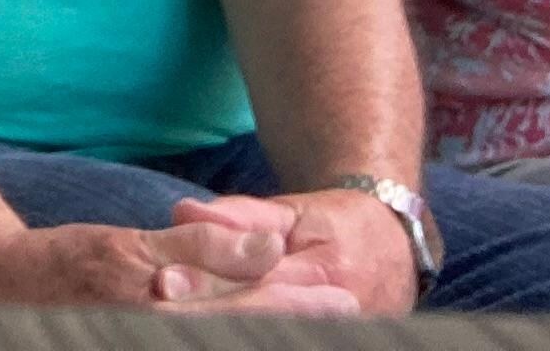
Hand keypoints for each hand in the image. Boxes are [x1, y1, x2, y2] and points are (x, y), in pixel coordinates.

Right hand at [0, 214, 358, 314]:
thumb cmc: (65, 264)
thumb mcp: (132, 247)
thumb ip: (203, 249)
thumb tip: (268, 245)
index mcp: (165, 314)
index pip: (249, 315)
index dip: (298, 308)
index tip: (343, 299)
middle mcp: (161, 337)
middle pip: (244, 337)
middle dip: (296, 327)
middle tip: (349, 313)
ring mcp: (149, 344)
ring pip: (225, 342)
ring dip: (270, 333)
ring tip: (319, 325)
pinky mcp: (139, 346)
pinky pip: (197, 343)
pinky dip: (233, 335)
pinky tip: (253, 330)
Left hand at [171, 189, 417, 315]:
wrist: (393, 252)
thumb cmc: (334, 225)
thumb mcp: (290, 211)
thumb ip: (240, 215)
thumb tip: (184, 212)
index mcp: (329, 272)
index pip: (259, 282)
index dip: (209, 284)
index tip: (163, 280)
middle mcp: (341, 314)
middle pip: (262, 319)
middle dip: (207, 314)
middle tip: (156, 309)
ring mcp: (342, 335)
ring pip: (270, 334)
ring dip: (218, 330)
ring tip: (167, 326)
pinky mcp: (337, 342)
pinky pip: (283, 338)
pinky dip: (245, 334)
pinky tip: (199, 333)